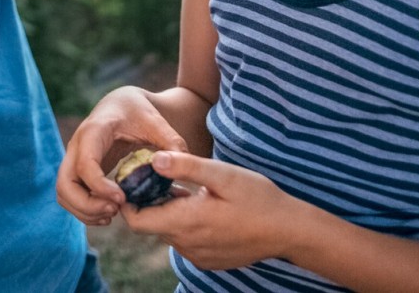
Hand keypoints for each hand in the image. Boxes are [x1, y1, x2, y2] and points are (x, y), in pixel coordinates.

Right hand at [57, 87, 189, 225]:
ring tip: (113, 215)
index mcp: (94, 131)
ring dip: (84, 211)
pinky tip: (109, 213)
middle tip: (115, 211)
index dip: (100, 187)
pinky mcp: (78, 171)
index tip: (122, 199)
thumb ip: (171, 141)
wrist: (122, 104)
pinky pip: (71, 196)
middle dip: (86, 205)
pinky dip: (84, 210)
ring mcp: (74, 159)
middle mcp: (77, 146)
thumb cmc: (138, 111)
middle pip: (64, 184)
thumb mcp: (156, 121)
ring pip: (64, 193)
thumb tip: (179, 167)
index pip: (85, 164)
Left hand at [118, 151, 298, 271]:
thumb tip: (153, 159)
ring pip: (169, 232)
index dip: (129, 201)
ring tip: (188, 190)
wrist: (289, 230)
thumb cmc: (258, 198)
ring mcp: (198, 255)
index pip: (136, 221)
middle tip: (163, 177)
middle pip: (152, 225)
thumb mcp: (222, 174)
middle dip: (151, 202)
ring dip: (171, 212)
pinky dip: (186, 224)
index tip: (134, 181)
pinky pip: (186, 241)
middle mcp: (187, 244)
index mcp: (185, 222)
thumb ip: (186, 166)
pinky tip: (204, 207)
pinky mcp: (209, 259)